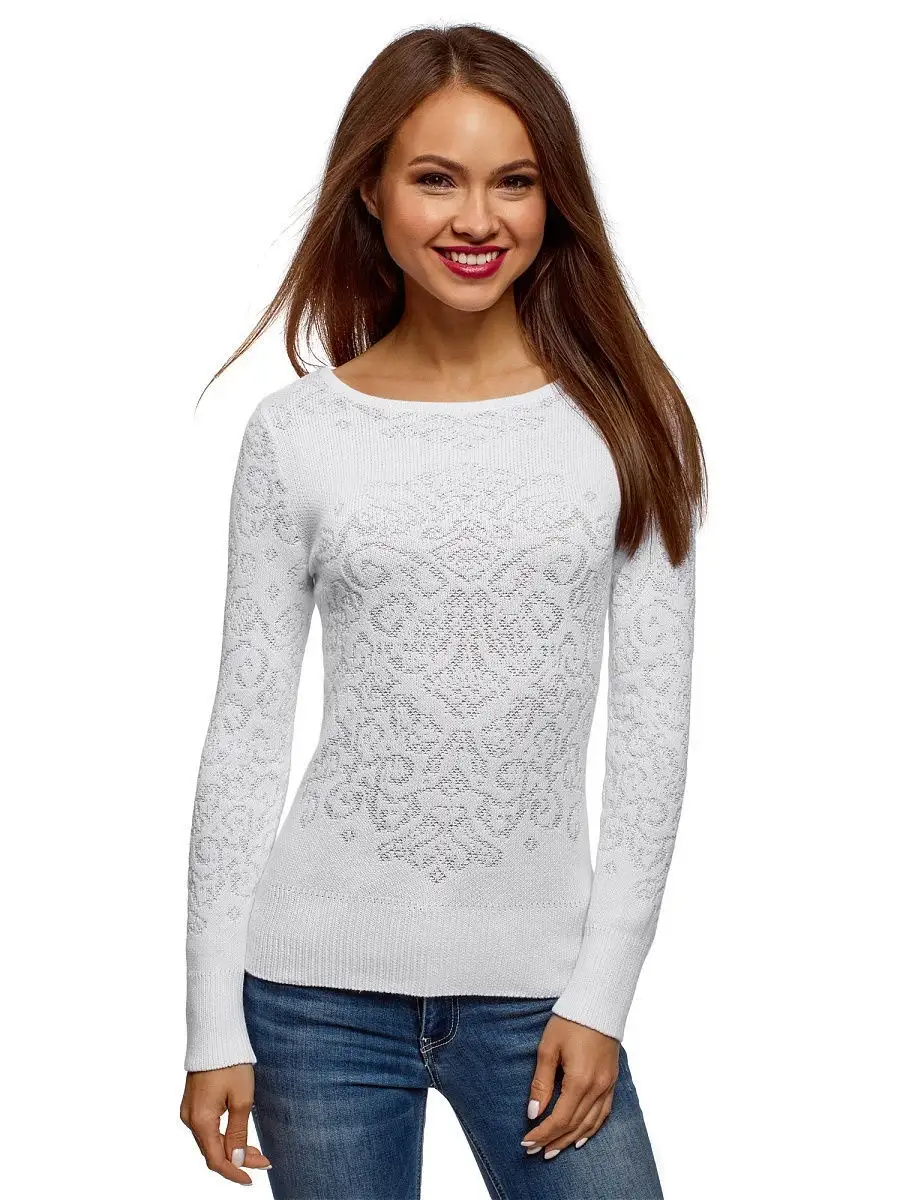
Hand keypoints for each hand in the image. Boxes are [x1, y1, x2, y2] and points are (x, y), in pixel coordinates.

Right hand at [180, 1064, 271, 1184]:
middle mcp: (190, 1119)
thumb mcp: (242, 1099)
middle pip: (213, 1151)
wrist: (216, 1035)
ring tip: (255, 1150)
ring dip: (231, 1148)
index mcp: (200, 1120)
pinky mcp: (193, 1103)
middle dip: (237, 1159)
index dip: (234, 1172)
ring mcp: (189, 1111)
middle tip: (263, 1160)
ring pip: (210, 1140)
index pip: (216, 1159)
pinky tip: (238, 1136)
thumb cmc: (230, 1063)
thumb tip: (235, 1160)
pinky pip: (207, 1128)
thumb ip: (237, 1133)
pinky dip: (223, 1135)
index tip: (252, 1178)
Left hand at [520, 1014, 619, 1158]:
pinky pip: (604, 1114)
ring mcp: (608, 1086)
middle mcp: (597, 1088)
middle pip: (574, 1126)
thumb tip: (533, 1113)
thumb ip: (541, 1083)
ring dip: (571, 1139)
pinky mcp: (612, 1081)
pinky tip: (581, 1137)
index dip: (542, 1133)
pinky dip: (591, 1129)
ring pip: (590, 1124)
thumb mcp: (548, 1048)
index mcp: (580, 1081)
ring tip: (553, 1150)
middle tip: (535, 1151)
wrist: (598, 1002)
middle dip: (553, 1140)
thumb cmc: (570, 1021)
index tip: (527, 1142)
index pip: (559, 1119)